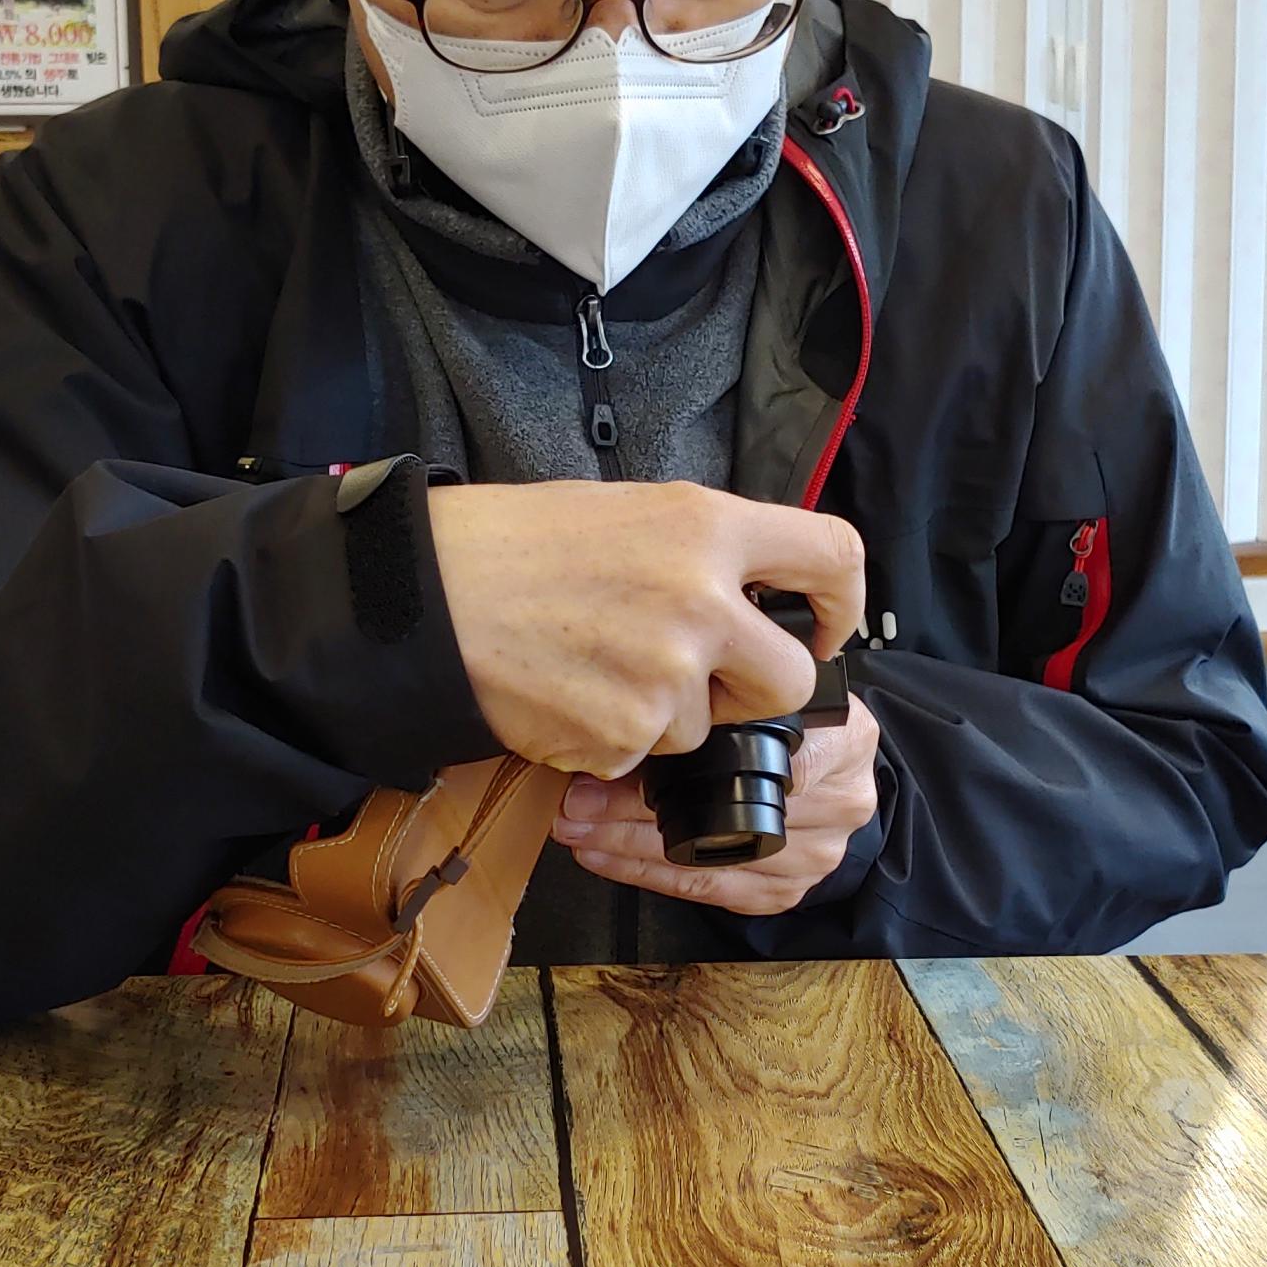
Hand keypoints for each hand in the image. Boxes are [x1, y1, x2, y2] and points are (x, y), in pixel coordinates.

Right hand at [426, 480, 865, 778]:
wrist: (425, 599)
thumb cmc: (514, 546)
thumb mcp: (628, 511)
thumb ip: (705, 549)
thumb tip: (756, 593)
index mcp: (707, 526)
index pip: (833, 556)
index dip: (841, 602)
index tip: (821, 626)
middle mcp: (701, 601)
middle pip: (788, 678)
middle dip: (755, 692)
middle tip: (705, 679)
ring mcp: (665, 676)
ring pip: (705, 727)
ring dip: (664, 716)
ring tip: (594, 668)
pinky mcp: (623, 736)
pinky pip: (643, 755)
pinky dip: (610, 740)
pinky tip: (566, 696)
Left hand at [550, 696, 882, 915]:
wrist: (830, 758)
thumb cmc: (791, 720)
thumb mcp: (769, 687)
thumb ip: (723, 694)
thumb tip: (627, 699)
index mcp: (846, 739)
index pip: (752, 762)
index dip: (672, 768)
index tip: (615, 755)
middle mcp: (842, 802)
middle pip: (723, 816)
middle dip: (633, 810)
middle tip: (575, 800)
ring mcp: (819, 855)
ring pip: (707, 860)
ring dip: (630, 847)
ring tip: (578, 827)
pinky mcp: (788, 891)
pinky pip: (707, 890)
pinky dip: (649, 874)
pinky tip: (607, 855)